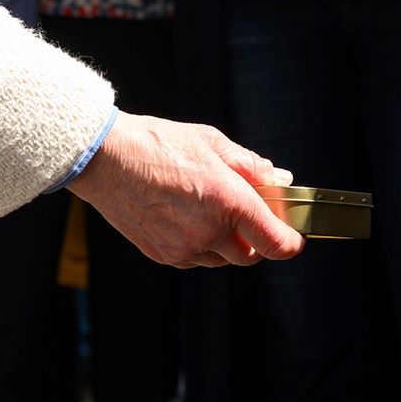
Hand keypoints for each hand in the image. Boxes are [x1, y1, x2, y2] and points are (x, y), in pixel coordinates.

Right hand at [67, 113, 305, 267]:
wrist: (106, 159)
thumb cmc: (158, 143)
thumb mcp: (212, 142)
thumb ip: (250, 165)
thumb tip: (278, 179)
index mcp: (229, 202)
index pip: (275, 243)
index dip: (291, 242)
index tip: (294, 236)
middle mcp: (209, 233)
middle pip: (250, 255)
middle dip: (256, 238)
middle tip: (250, 213)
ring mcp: (184, 249)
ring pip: (220, 259)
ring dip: (227, 242)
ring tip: (211, 209)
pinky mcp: (162, 255)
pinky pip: (194, 259)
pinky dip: (200, 245)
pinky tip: (187, 216)